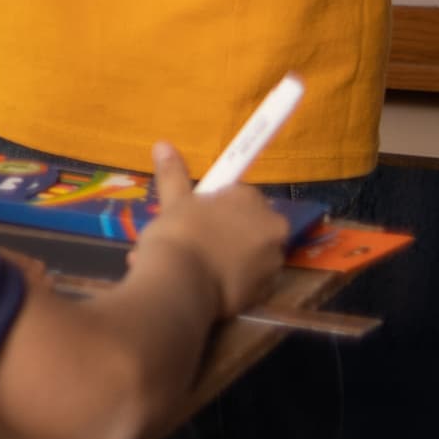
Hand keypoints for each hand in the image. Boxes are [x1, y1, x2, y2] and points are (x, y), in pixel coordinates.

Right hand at [132, 140, 290, 318]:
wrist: (180, 286)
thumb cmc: (178, 235)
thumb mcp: (173, 202)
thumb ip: (173, 174)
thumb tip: (163, 144)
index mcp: (255, 203)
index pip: (241, 196)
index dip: (215, 205)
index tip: (194, 215)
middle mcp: (274, 232)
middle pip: (247, 227)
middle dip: (222, 232)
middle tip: (189, 241)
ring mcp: (272, 267)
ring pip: (246, 257)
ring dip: (222, 259)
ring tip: (186, 267)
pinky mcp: (263, 295)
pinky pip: (244, 283)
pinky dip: (226, 283)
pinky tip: (198, 284)